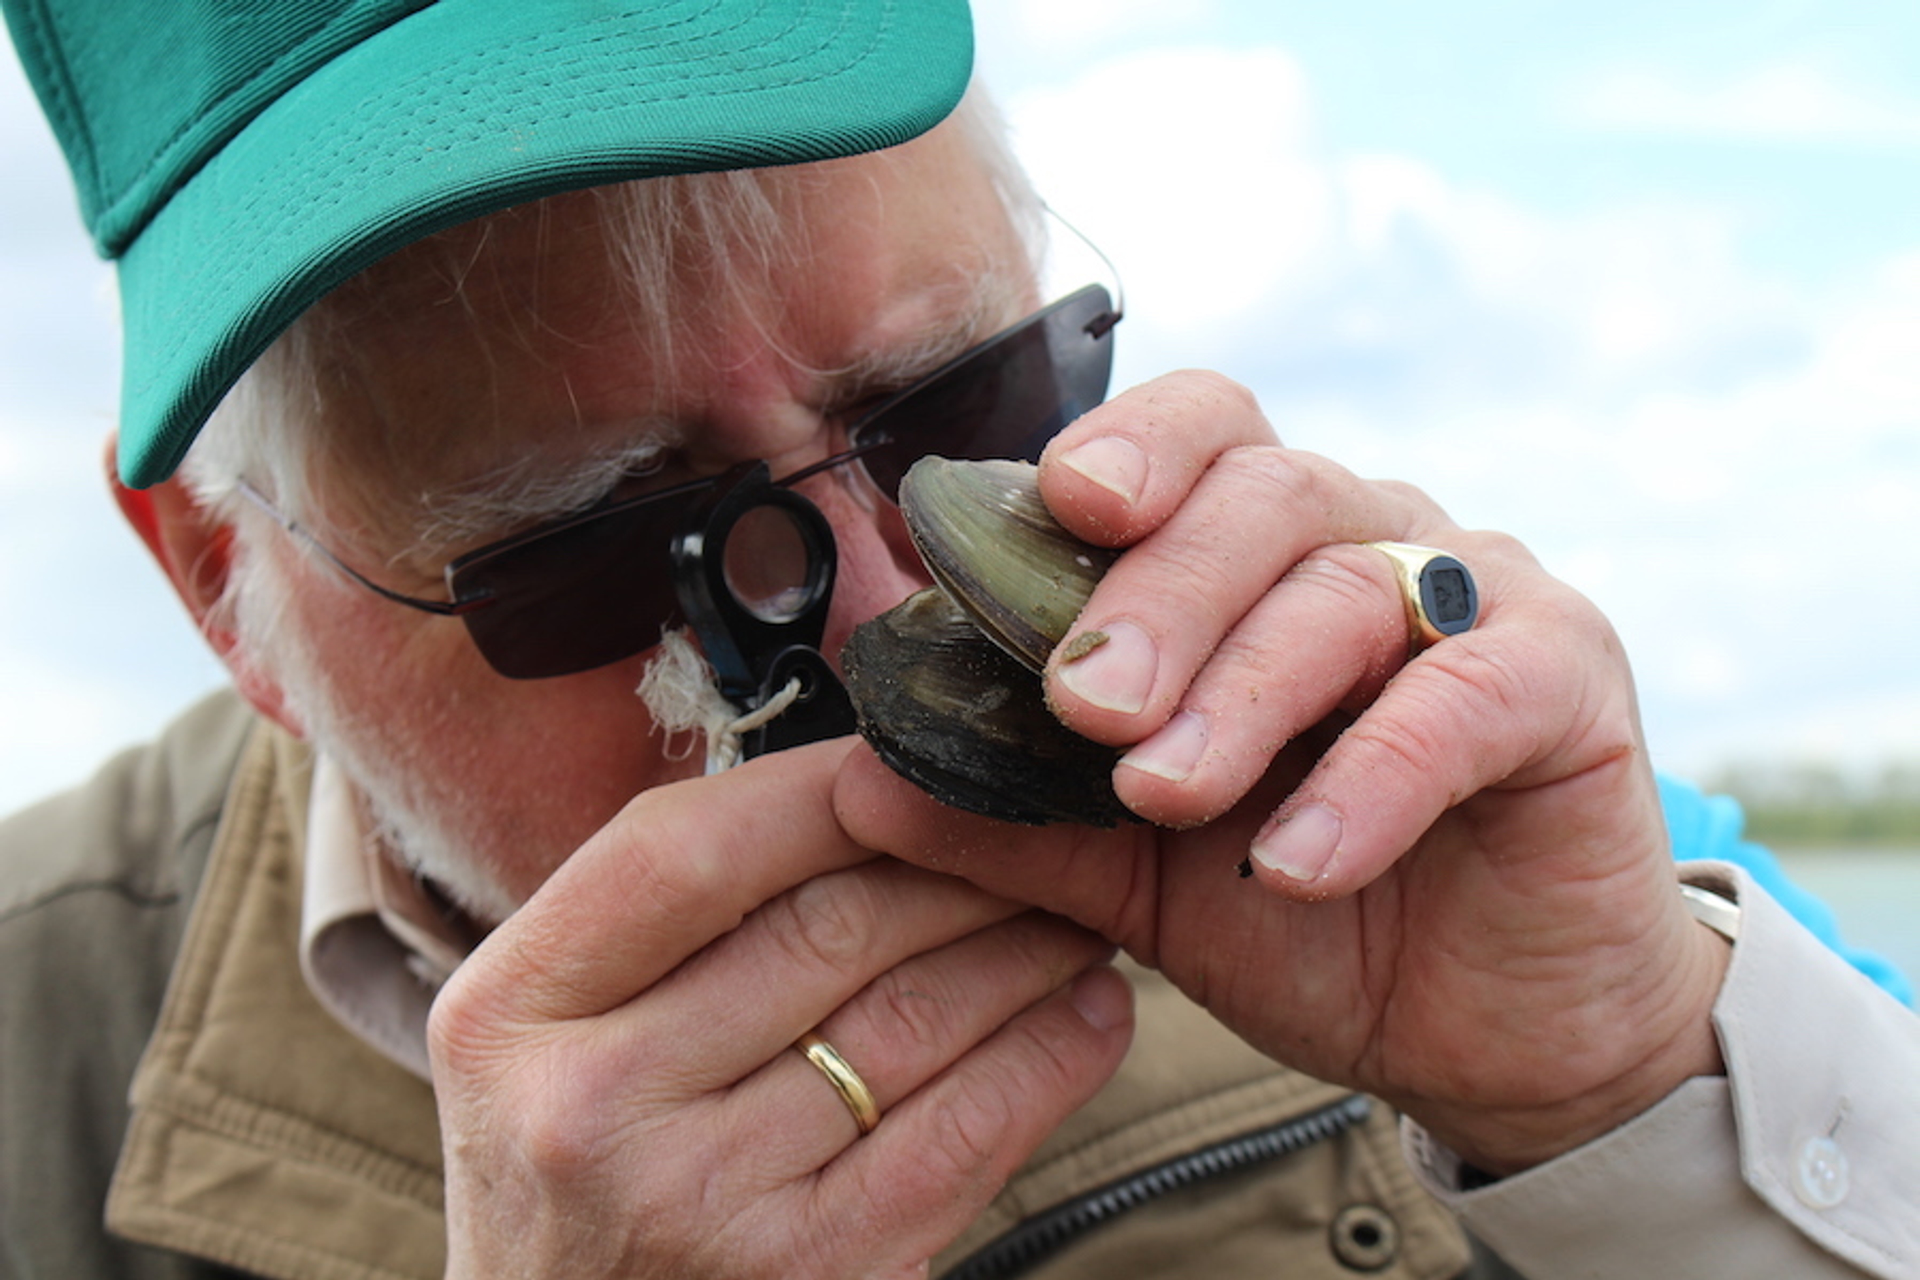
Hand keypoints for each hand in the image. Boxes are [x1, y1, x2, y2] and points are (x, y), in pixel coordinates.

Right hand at [429, 740, 1133, 1277]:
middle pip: (826, 926)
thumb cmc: (577, 1160)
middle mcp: (592, 1107)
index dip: (827, 786)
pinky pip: (967, 1136)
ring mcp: (703, 1206)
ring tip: (1080, 902)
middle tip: (1038, 821)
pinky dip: (1050, 1057)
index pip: (690, 848)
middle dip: (962, 857)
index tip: (915, 756)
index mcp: (512, 1008)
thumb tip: (867, 784)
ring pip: (913, 1018)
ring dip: (1026, 944)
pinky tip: (1093, 1010)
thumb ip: (670, 914)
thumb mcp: (555, 1027)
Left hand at [834, 370, 1729, 1174]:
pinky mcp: (1567, 682)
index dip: (1131, 446)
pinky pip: (1463, 698)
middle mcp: (1372, 543)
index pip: (1201, 437)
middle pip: (1262, 496)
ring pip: (1347, 588)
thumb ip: (1016, 821)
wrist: (1485, 1029)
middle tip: (1081, 707)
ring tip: (1162, 794)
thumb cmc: (1308, 917)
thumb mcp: (1137, 874)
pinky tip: (1295, 863)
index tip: (1054, 503)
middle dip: (1157, 598)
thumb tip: (864, 784)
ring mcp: (1479, 601)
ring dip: (1242, 689)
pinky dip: (1371, 776)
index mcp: (1266, 555)